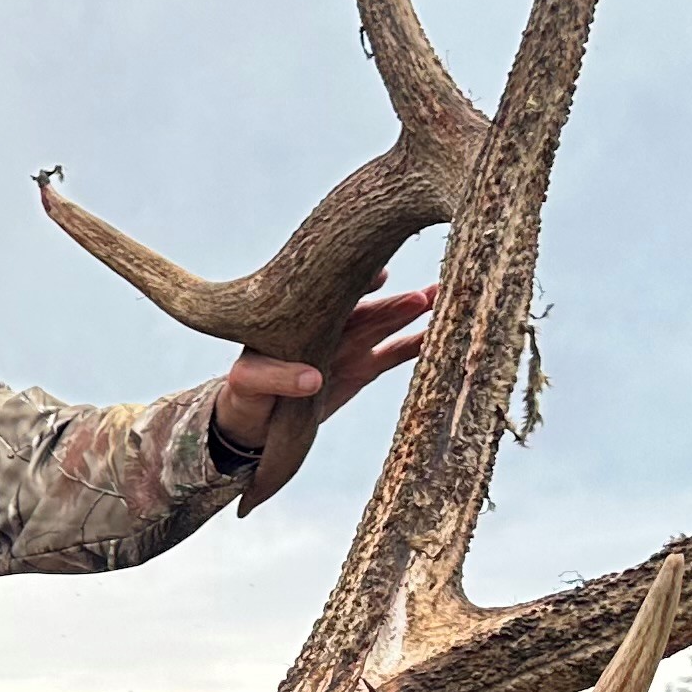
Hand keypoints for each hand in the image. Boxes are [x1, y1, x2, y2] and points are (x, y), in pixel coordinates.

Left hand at [214, 279, 432, 452]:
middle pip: (369, 309)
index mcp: (302, 318)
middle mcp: (331, 325)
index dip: (355, 283)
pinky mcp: (363, 368)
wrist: (255, 418)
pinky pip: (395, 354)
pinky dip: (417, 345)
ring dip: (415, 314)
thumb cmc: (246, 391)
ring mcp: (350, 345)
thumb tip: (311, 379)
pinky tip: (442, 335)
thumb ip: (275, 378)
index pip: (331, 293)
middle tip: (428, 294)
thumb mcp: (249, 383)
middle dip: (397, 303)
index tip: (379, 274)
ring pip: (388, 325)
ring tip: (445, 299)